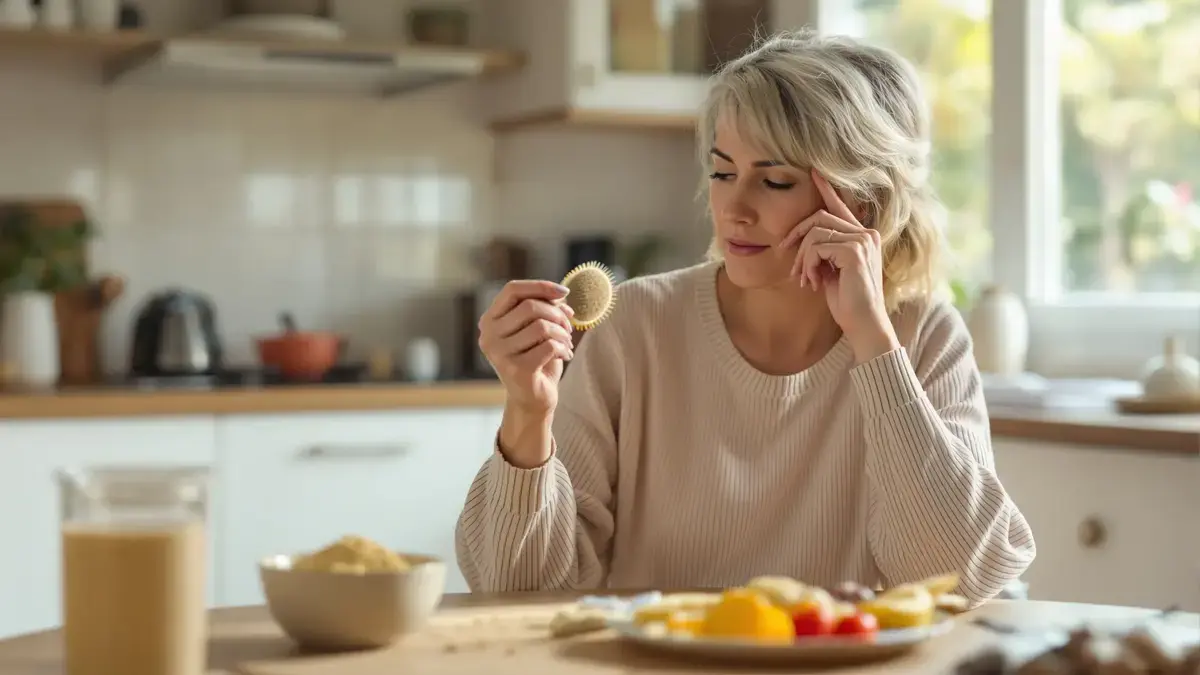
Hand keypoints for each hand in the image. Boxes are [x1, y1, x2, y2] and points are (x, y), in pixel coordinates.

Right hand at [478, 280, 575, 416]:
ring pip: (541, 326)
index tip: (564, 292)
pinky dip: (563, 348)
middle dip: (557, 314)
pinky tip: (565, 355)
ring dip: (562, 333)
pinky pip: (549, 346)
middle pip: (530, 306)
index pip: (512, 289)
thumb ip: (544, 307)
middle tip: (569, 327)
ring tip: (567, 342)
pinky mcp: (515, 370)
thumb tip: (561, 294)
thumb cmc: (536, 358)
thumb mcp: (537, 328)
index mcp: (490, 320)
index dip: (540, 286)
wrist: (533, 399)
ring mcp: (499, 354)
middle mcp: (489, 336)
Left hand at [781, 169, 899, 361]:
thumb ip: (822, 254)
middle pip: (819, 217)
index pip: (841, 207)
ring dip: (802, 259)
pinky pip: (816, 247)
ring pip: (815, 233)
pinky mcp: (854, 251)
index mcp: (862, 237)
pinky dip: (808, 265)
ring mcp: (862, 240)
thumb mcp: (830, 273)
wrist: (864, 325)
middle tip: (789, 262)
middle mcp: (865, 234)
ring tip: (804, 280)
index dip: (827, 189)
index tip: (814, 172)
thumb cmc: (847, 303)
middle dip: (797, 236)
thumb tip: (803, 245)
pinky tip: (813, 283)